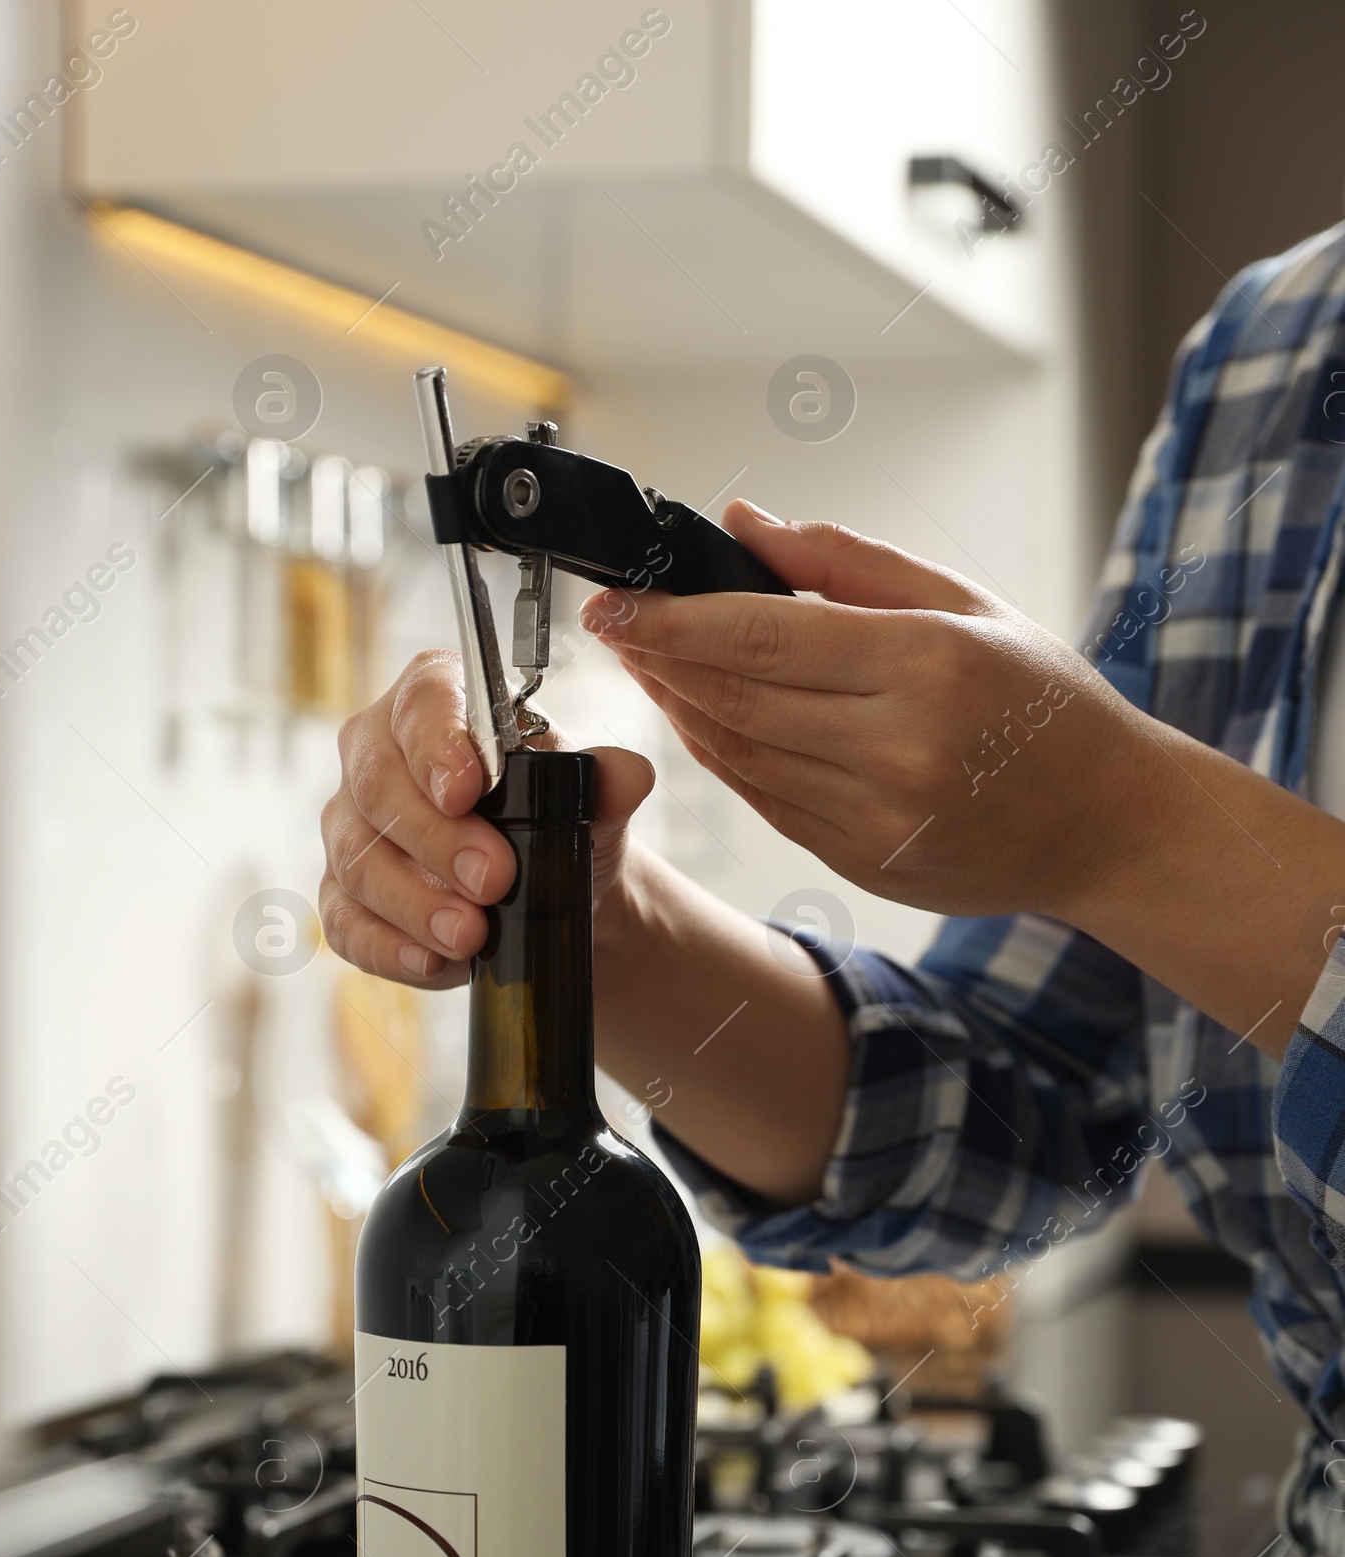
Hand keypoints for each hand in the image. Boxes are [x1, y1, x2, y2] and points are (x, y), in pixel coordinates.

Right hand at [320, 650, 654, 987]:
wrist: (549, 893)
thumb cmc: (557, 822)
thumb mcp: (592, 801)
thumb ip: (608, 782)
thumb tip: (630, 774)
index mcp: (435, 703)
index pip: (420, 702)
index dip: (435, 743)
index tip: (466, 790)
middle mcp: (377, 755)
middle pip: (378, 786)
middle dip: (436, 839)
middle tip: (493, 879)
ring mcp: (351, 828)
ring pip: (358, 860)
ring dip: (415, 903)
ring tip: (471, 935)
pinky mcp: (343, 896)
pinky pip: (346, 923)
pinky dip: (389, 947)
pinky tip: (434, 962)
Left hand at [580, 508, 1164, 925]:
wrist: (1109, 825)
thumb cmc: (1046, 705)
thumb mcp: (968, 605)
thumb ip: (849, 563)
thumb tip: (745, 525)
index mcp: (926, 665)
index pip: (764, 637)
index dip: (674, 619)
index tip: (615, 602)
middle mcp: (896, 749)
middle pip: (736, 699)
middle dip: (660, 659)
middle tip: (615, 626)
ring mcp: (875, 818)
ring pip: (738, 757)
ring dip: (680, 708)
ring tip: (648, 663)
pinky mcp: (861, 862)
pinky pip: (765, 802)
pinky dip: (722, 757)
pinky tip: (701, 718)